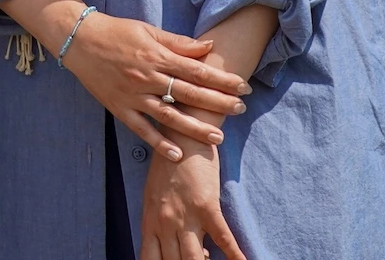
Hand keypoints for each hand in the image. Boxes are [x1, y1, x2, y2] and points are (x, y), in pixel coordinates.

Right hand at [58, 14, 247, 160]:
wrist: (80, 40)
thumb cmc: (117, 32)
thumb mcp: (149, 31)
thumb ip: (178, 42)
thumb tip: (208, 46)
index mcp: (157, 56)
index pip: (197, 70)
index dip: (222, 79)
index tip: (242, 87)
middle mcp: (148, 77)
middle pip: (189, 93)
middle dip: (217, 103)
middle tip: (240, 110)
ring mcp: (134, 95)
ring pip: (169, 115)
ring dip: (194, 128)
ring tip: (218, 138)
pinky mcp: (120, 109)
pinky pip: (142, 129)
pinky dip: (158, 143)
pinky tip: (176, 154)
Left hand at [141, 140, 245, 259]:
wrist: (182, 135)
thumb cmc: (167, 166)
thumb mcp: (154, 198)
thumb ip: (160, 224)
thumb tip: (176, 247)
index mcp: (150, 222)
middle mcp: (165, 224)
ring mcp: (186, 216)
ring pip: (194, 259)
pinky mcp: (207, 206)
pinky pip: (223, 238)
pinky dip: (234, 254)